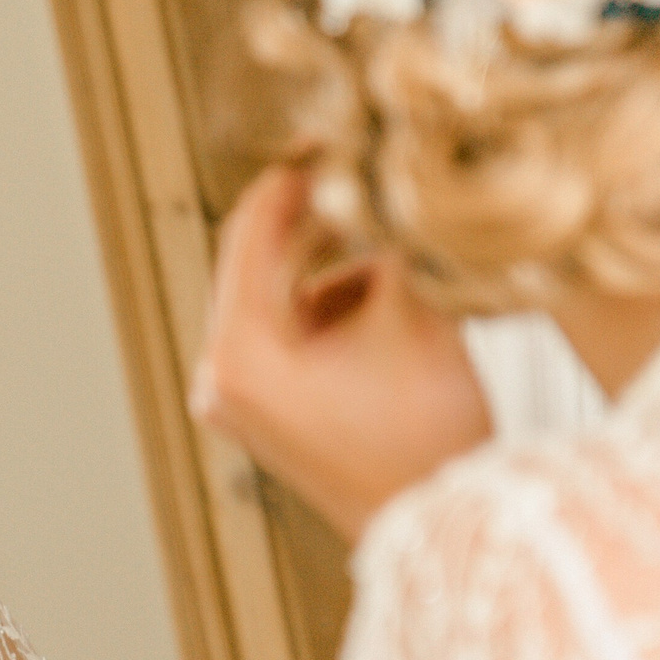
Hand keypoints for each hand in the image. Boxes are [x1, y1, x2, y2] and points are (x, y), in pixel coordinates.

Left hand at [191, 166, 493, 537]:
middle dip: (323, 221)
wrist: (439, 527)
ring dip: (337, 267)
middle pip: (262, 264)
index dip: (296, 175)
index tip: (334, 131)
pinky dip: (335, 310)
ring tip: (397, 248)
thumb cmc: (426, 437)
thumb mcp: (414, 314)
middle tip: (371, 174)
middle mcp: (220, 378)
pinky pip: (291, 335)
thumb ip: (388, 234)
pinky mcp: (263, 415)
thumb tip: (380, 166)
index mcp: (238, 354)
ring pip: (283, 298)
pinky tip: (391, 303)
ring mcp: (236, 402)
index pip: (251, 231)